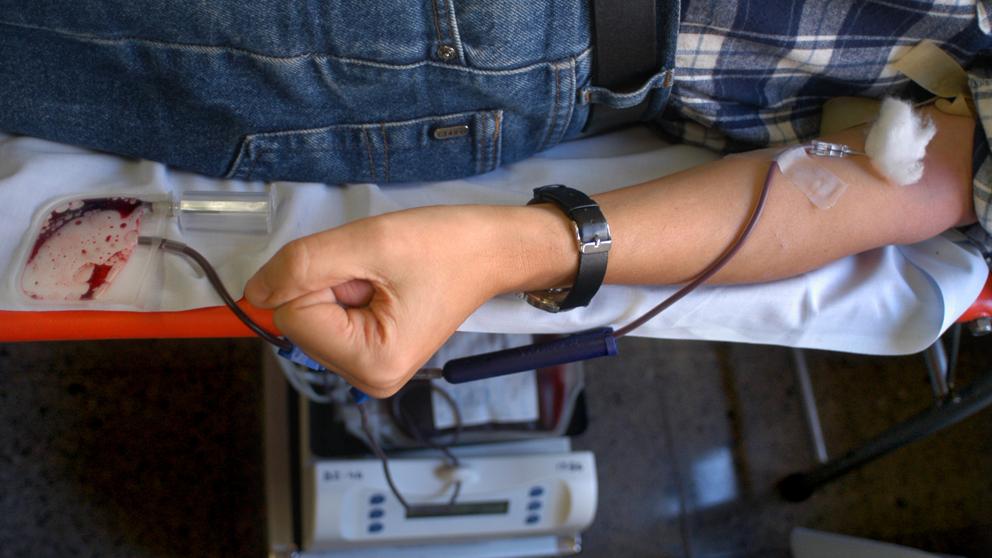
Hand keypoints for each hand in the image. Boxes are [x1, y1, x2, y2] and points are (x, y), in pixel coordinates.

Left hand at [244, 204, 574, 397]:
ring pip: (311, 318)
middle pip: (300, 320)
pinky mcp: (371, 356)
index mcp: (372, 364)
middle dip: (330, 284)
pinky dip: (345, 293)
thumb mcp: (369, 242)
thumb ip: (302, 266)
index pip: (293, 315)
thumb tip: (254, 293)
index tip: (365, 267)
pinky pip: (328, 319)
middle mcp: (369, 380)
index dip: (319, 277)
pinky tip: (383, 286)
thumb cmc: (447, 247)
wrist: (491, 251)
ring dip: (338, 286)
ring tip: (386, 278)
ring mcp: (370, 371)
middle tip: (379, 272)